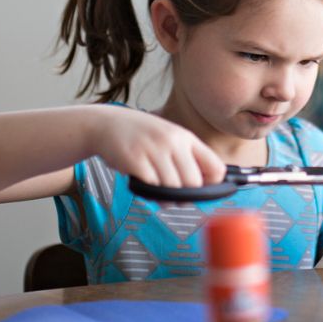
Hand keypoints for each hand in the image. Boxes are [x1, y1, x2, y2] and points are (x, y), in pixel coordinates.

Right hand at [90, 107, 225, 189]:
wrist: (107, 124)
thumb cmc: (142, 135)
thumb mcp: (170, 138)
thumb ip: (187, 158)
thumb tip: (206, 187)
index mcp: (186, 138)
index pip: (215, 168)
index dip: (211, 185)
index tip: (200, 190)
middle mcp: (173, 142)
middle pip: (194, 183)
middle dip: (185, 195)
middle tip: (174, 197)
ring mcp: (154, 150)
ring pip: (172, 188)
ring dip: (165, 197)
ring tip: (157, 190)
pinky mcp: (135, 160)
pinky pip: (151, 186)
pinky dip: (149, 192)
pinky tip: (143, 183)